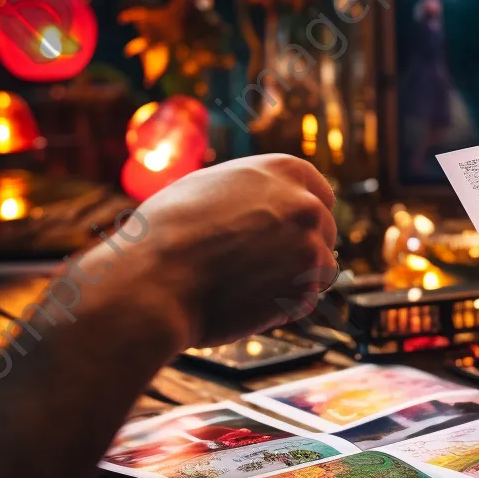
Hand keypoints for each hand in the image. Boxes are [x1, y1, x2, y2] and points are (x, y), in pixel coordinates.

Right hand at [84, 154, 337, 348]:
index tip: (296, 232)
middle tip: (267, 267)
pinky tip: (245, 303)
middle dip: (303, 249)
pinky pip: (305, 300)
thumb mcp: (209, 187)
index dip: (306, 216)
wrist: (154, 279)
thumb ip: (249, 192)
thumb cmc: (167, 234)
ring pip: (321, 267)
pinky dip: (282, 307)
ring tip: (247, 285)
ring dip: (295, 279)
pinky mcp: (307, 287)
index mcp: (283, 170)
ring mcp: (311, 245)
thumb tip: (263, 203)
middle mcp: (305, 203)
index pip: (319, 193)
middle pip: (324, 230)